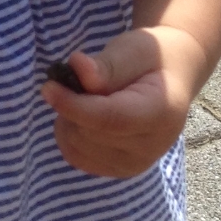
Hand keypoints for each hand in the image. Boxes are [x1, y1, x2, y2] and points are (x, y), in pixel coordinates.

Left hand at [40, 25, 207, 178]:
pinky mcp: (120, 171)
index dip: (73, 105)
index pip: (109, 119)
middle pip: (89, 133)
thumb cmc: (151, 59)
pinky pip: (76, 157)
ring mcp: (135, 164)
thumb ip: (107, 64)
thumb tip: (77, 68)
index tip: (49, 86)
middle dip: (71, 106)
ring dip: (69, 120)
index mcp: (161, 114)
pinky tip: (82, 116)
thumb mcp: (134, 49)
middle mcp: (151, 147)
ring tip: (87, 98)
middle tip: (79, 81)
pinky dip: (70, 135)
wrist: (172, 78)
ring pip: (77, 147)